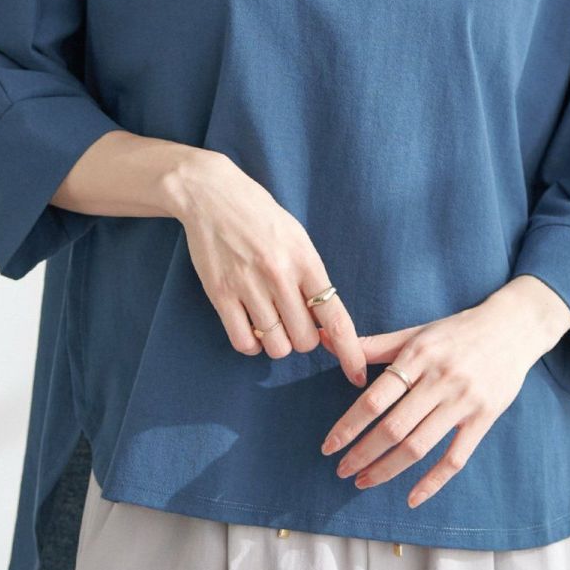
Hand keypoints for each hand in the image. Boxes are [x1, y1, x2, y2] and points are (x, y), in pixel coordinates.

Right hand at [180, 149, 367, 385]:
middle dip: (303, 339)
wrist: (213, 195)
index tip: (356, 374)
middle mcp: (280, 275)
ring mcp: (249, 286)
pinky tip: (250, 327)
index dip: (349, 352)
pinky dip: (251, 345)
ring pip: (276, 345)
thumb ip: (311, 277)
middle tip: (293, 321)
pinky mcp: (221, 294)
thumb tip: (323, 321)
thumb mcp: (297, 238)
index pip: (335, 316)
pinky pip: (243, 342)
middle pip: (305, 339)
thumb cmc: (261, 216)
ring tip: (269, 321)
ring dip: (276, 343)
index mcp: (306, 260)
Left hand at [315, 291, 555, 508]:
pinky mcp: (483, 419)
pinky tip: (411, 497)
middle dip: (363, 453)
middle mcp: (439, 380)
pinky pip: (455, 458)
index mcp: (418, 355)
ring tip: (363, 481)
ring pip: (419, 446)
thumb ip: (372, 344)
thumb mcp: (415, 332)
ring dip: (387, 469)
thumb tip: (327, 337)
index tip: (329, 446)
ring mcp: (463, 401)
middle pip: (394, 427)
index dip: (349, 425)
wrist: (512, 327)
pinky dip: (433, 482)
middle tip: (341, 470)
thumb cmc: (455, 331)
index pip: (375, 398)